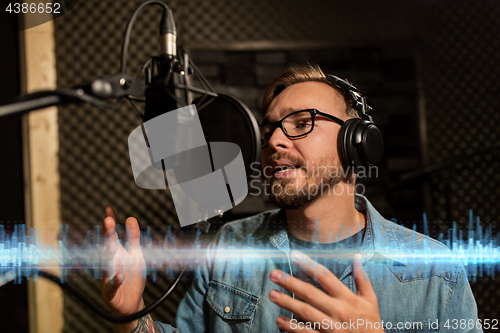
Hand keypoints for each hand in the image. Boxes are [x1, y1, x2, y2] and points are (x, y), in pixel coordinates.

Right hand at [100, 207, 146, 330]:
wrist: (131, 303)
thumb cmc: (131, 276)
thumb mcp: (135, 255)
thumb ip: (133, 238)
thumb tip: (131, 218)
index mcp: (114, 254)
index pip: (111, 236)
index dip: (110, 224)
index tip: (109, 209)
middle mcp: (108, 264)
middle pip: (106, 248)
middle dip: (107, 235)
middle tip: (108, 221)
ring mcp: (107, 278)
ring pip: (105, 267)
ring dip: (108, 256)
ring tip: (111, 244)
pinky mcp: (110, 293)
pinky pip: (111, 287)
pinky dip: (114, 282)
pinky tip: (119, 276)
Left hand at [269, 251, 383, 332]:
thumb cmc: (371, 323)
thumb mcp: (370, 300)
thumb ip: (362, 278)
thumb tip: (356, 257)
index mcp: (348, 298)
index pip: (326, 277)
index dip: (309, 265)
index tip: (294, 256)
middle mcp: (338, 311)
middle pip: (311, 294)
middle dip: (291, 283)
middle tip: (274, 275)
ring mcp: (331, 327)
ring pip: (306, 313)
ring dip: (288, 303)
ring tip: (272, 294)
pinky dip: (292, 327)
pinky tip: (279, 320)